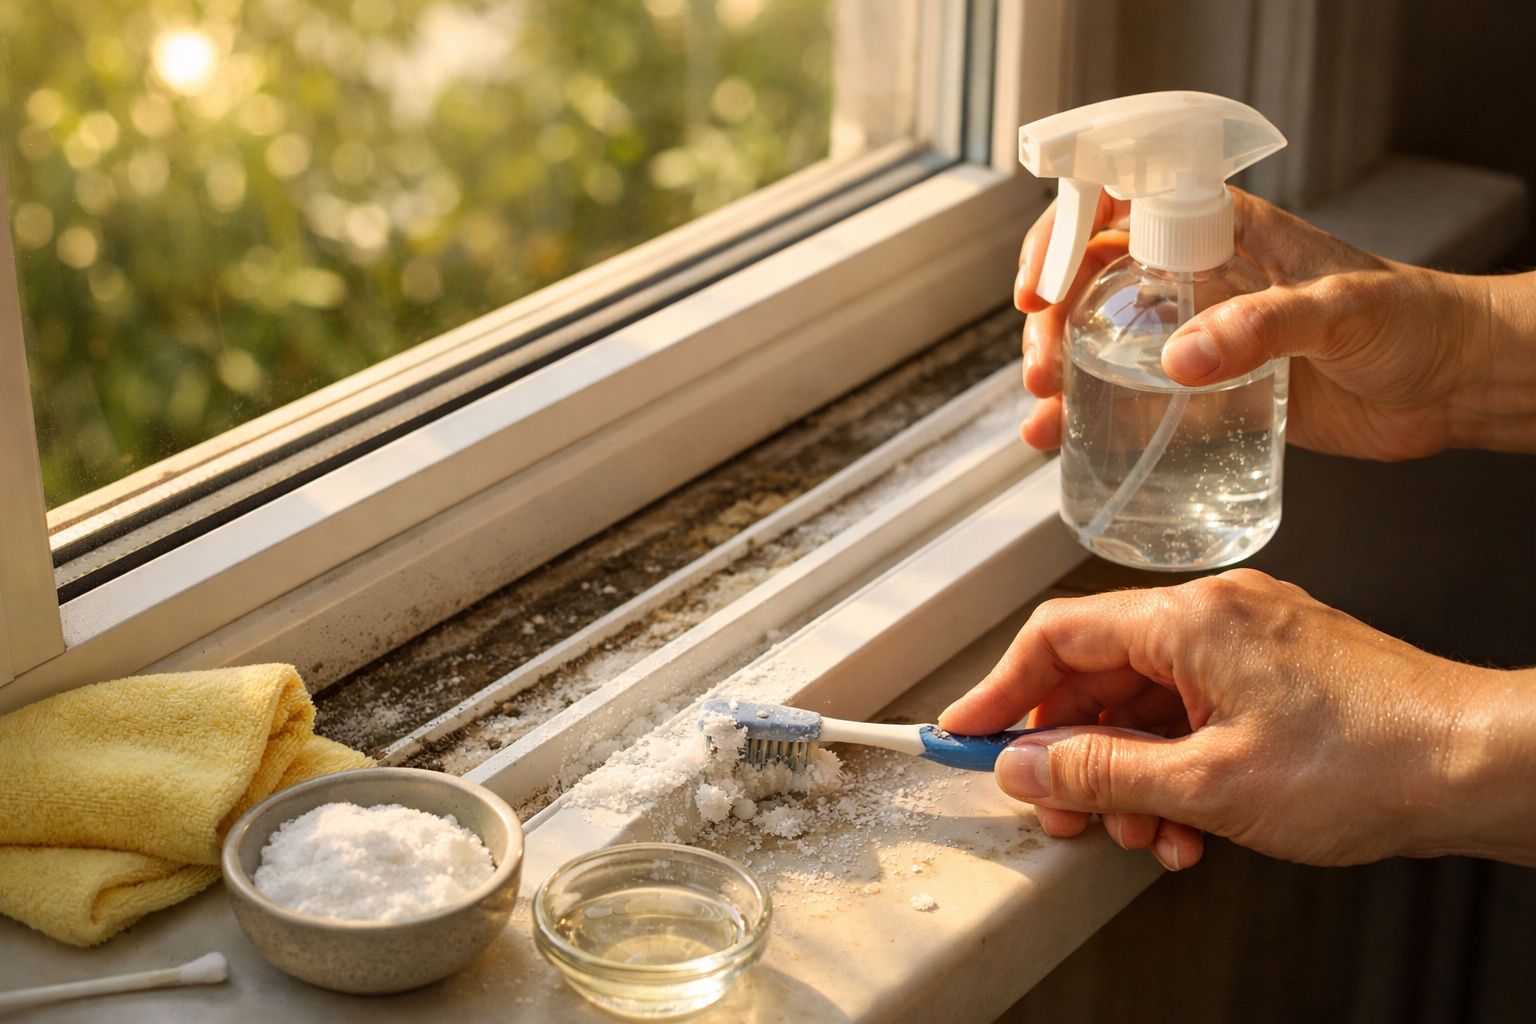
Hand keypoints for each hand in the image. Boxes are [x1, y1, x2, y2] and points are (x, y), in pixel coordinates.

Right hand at [938, 569, 1535, 870]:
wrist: (1480, 765)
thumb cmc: (1368, 758)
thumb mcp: (1208, 784)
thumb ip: (1100, 773)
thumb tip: (1024, 768)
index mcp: (1189, 619)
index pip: (1056, 637)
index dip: (999, 691)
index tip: (965, 736)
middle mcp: (1214, 616)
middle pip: (1098, 676)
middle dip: (1072, 754)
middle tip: (1059, 813)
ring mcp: (1249, 644)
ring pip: (1147, 706)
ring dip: (1129, 777)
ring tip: (1143, 835)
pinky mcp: (1276, 675)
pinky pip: (1195, 715)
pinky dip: (1177, 771)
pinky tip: (1190, 826)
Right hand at [1013, 188, 1523, 460]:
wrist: (1452, 384)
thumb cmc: (1414, 320)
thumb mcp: (1342, 308)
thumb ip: (1266, 326)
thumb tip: (1181, 359)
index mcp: (1224, 230)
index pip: (1121, 206)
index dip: (1066, 235)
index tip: (1042, 285)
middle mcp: (1198, 276)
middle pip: (1094, 278)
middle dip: (1052, 318)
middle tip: (1045, 366)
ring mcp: (1198, 334)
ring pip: (1102, 338)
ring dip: (1060, 368)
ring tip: (1044, 410)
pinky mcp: (1208, 390)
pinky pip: (1134, 397)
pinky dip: (1090, 417)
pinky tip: (1060, 438)